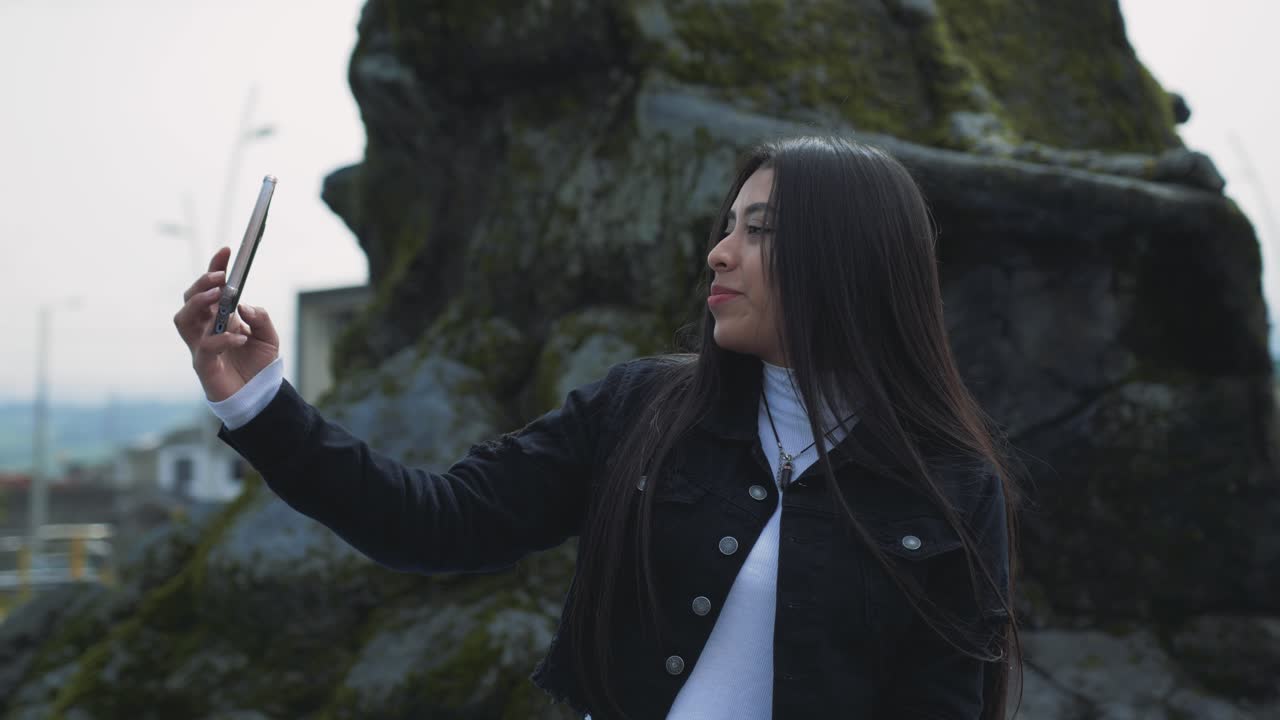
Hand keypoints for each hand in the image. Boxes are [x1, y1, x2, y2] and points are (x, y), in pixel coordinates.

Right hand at [173, 247, 279, 401]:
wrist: (258, 396)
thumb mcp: (268, 337)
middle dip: (202, 284)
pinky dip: (222, 339)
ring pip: (183, 319)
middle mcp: (204, 329)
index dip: (215, 268)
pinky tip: (240, 337)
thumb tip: (243, 305)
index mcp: (219, 318)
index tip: (227, 251)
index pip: (211, 288)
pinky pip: (205, 348)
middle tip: (222, 278)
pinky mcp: (204, 366)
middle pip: (189, 299)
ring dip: (198, 304)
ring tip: (219, 297)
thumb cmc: (258, 366)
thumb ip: (260, 318)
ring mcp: (200, 347)